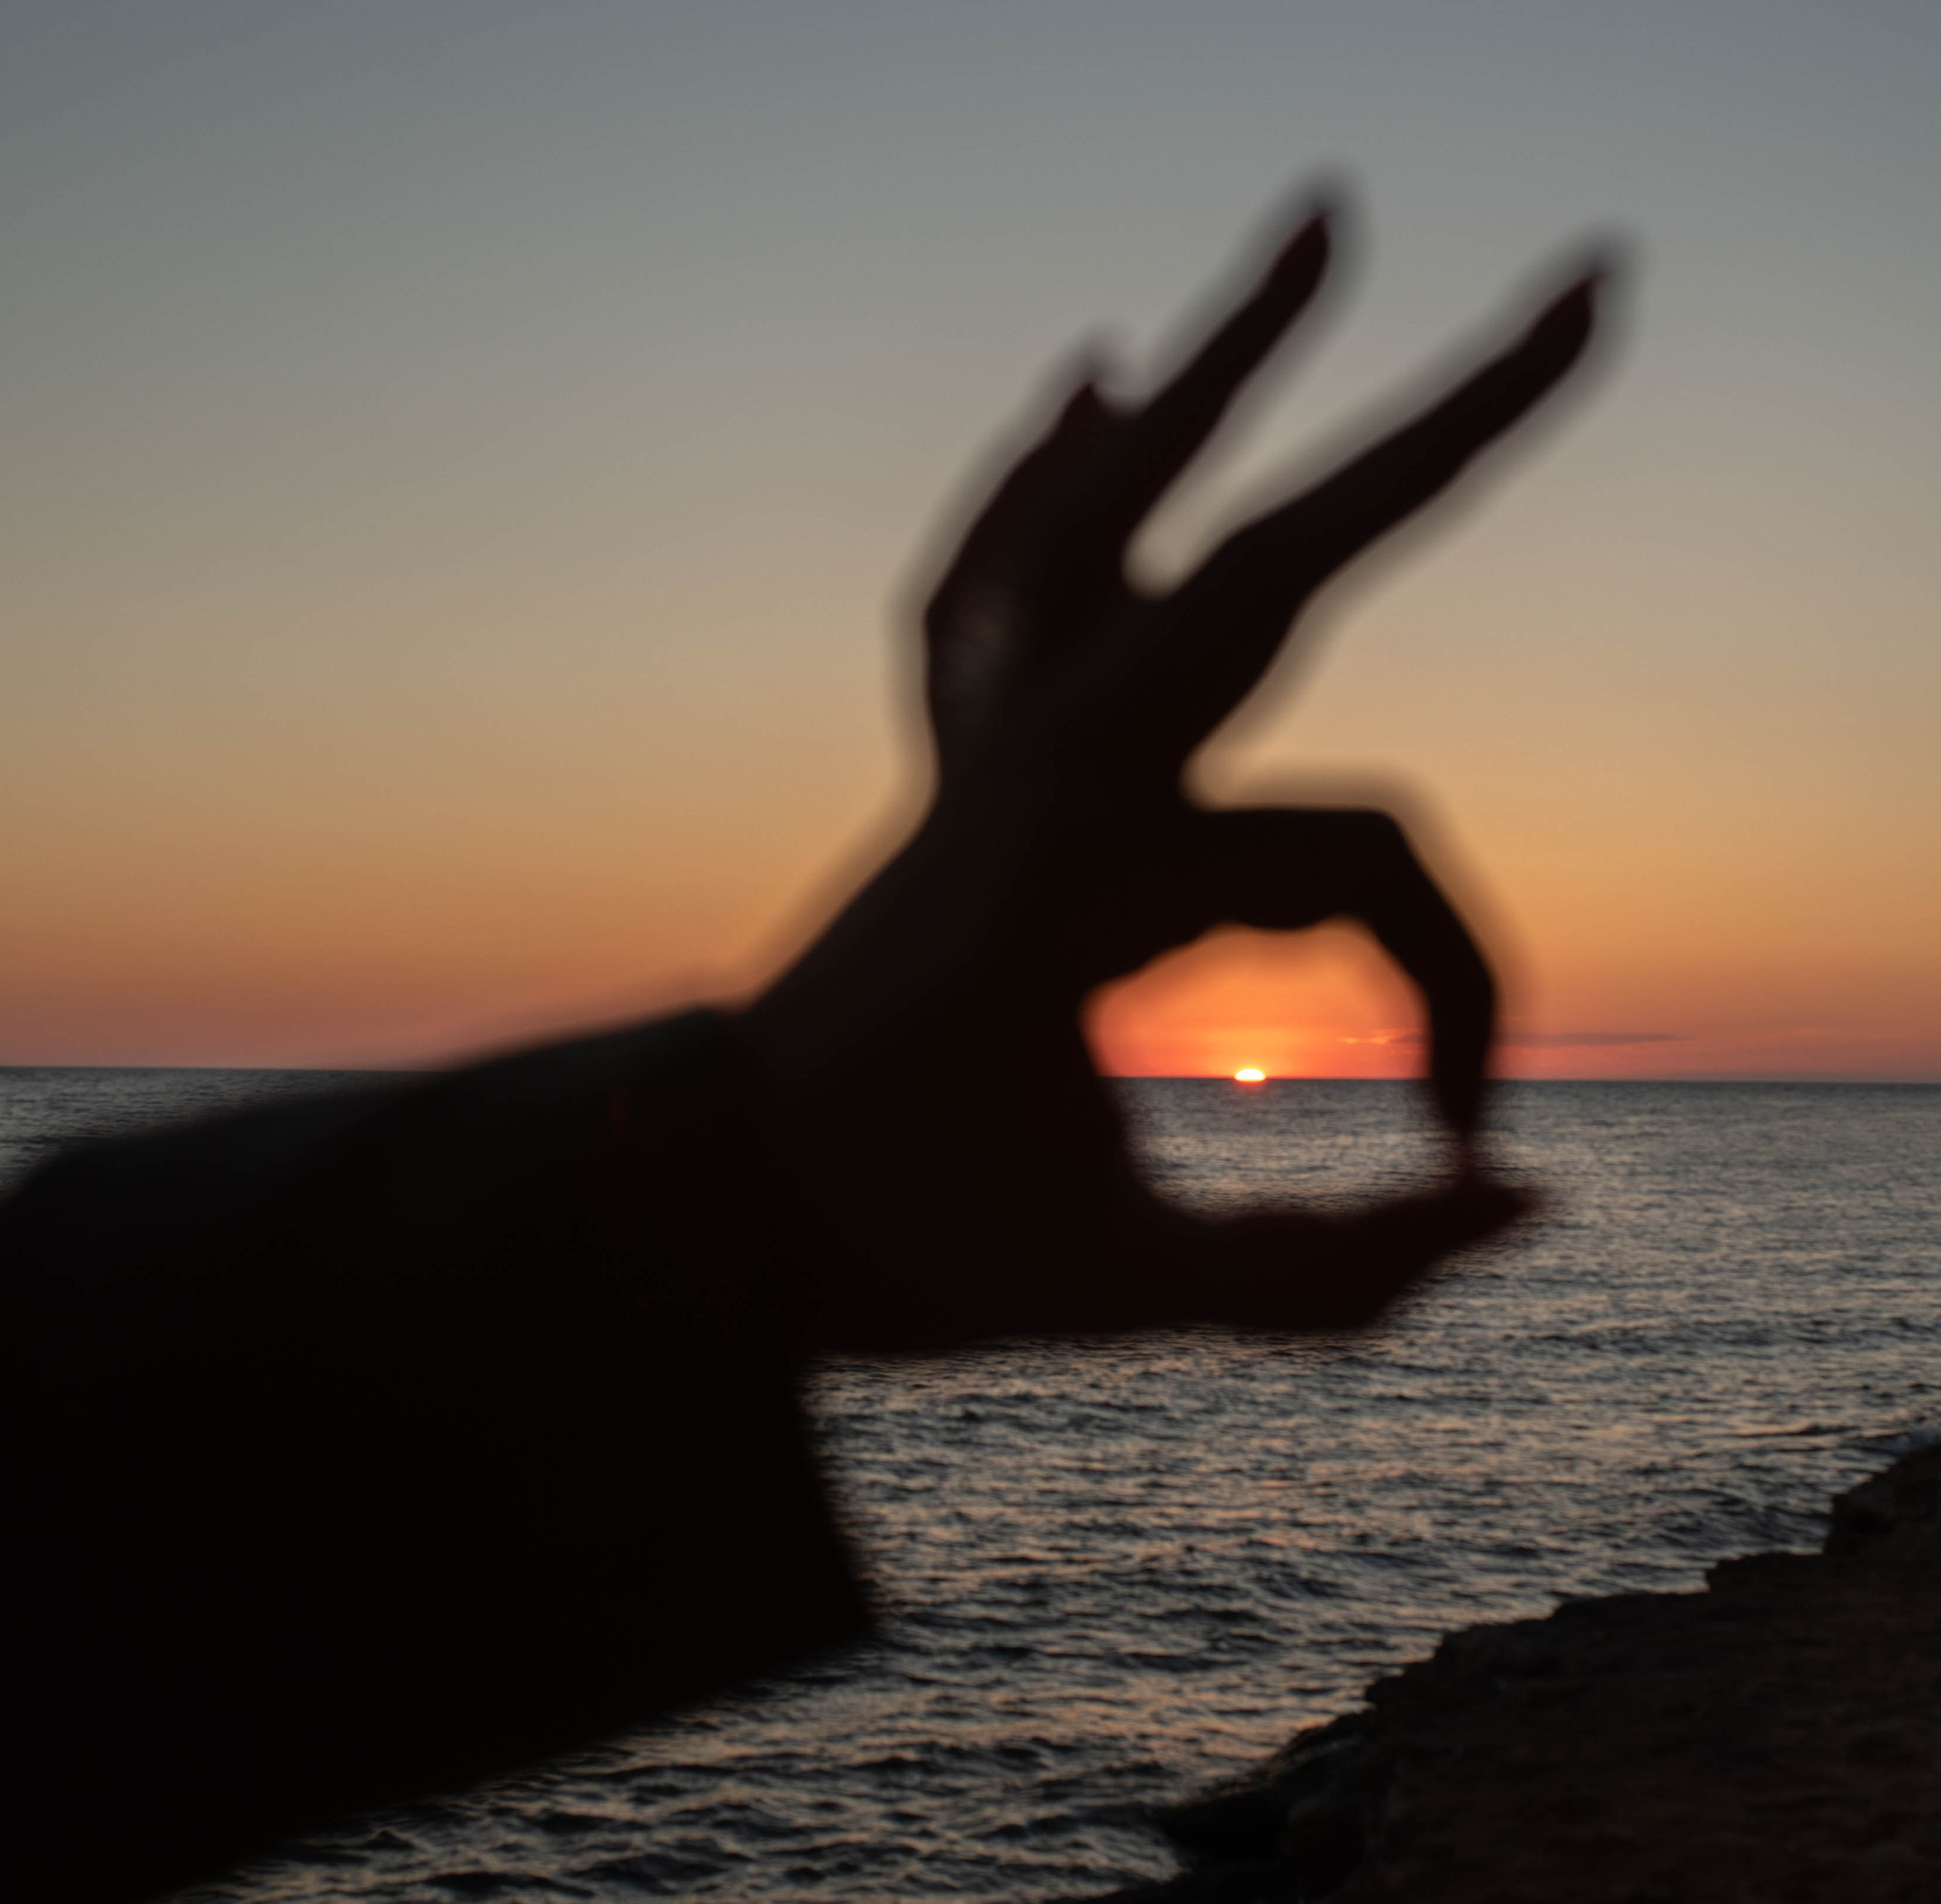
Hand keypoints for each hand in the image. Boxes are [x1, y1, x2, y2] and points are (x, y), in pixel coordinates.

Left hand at [746, 198, 1604, 1354]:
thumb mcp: (1123, 1290)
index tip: (1461, 1149)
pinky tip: (1084, 389)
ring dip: (1226, 368)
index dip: (1465, 1002)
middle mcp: (1043, 769)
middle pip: (1282, 550)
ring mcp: (988, 749)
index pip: (1375, 863)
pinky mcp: (960, 770)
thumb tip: (1529, 1203)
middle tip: (1603, 283)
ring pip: (1128, 509)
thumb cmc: (895, 1253)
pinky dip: (1048, 480)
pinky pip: (1003, 581)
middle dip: (1452, 422)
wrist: (689, 1211)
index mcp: (1092, 880)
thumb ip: (1336, 1270)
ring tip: (1327, 224)